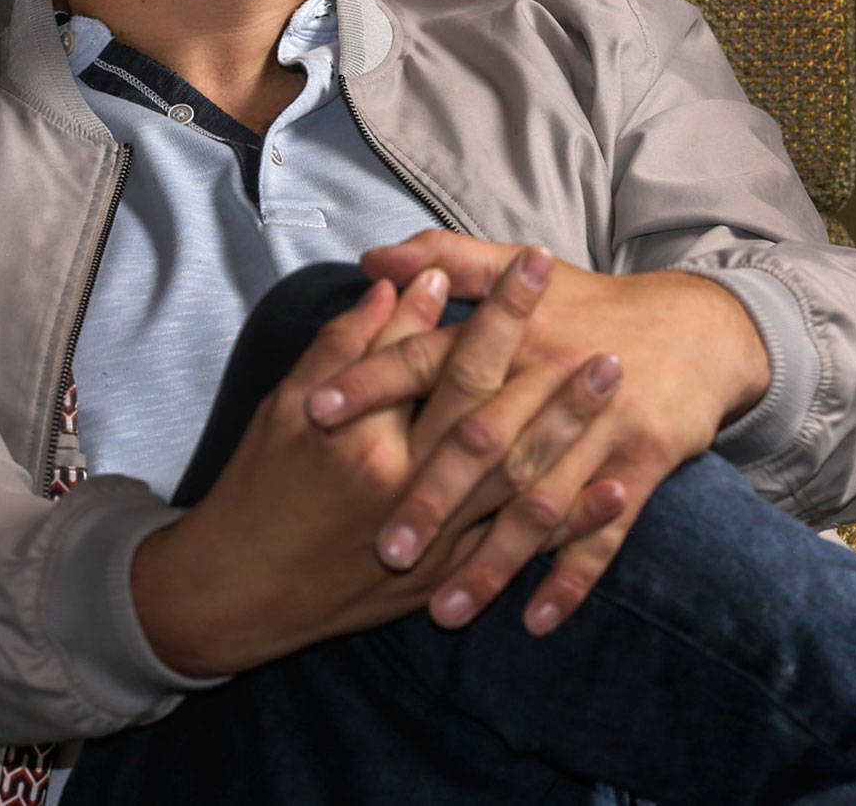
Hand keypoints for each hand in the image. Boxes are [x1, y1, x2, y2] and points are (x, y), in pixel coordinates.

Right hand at [129, 262, 615, 675]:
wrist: (240, 591)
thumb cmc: (258, 485)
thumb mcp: (288, 402)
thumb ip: (352, 342)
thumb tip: (408, 281)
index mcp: (369, 442)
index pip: (446, 359)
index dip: (495, 311)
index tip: (536, 264)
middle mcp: (406, 492)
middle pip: (496, 424)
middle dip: (554, 383)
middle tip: (607, 342)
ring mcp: (432, 545)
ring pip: (518, 489)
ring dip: (572, 440)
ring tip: (616, 399)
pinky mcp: (445, 578)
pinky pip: (521, 550)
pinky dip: (572, 525)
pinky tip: (615, 493)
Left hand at [305, 231, 771, 639]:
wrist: (700, 327)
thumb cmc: (592, 305)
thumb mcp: (520, 269)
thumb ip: (446, 258)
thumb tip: (372, 257)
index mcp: (514, 336)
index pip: (431, 358)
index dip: (374, 382)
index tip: (316, 411)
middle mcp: (552, 380)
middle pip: (483, 443)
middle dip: (432, 497)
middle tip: (383, 549)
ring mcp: (602, 427)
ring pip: (538, 503)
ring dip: (495, 561)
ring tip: (446, 611)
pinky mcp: (643, 464)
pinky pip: (607, 532)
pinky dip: (573, 577)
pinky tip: (537, 619)